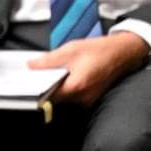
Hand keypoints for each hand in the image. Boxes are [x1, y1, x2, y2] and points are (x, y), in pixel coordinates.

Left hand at [28, 32, 148, 105]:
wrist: (122, 53)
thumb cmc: (99, 50)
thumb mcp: (70, 50)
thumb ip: (48, 60)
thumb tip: (31, 66)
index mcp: (76, 87)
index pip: (49, 97)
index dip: (36, 91)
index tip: (27, 85)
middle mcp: (83, 98)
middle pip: (56, 99)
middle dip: (46, 87)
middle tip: (40, 75)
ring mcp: (88, 100)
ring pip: (64, 98)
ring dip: (58, 87)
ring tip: (56, 73)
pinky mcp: (91, 98)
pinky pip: (74, 96)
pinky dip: (68, 88)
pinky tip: (68, 76)